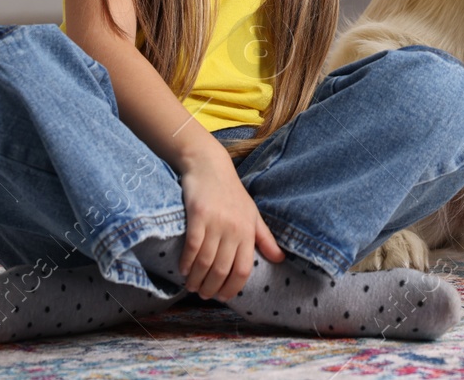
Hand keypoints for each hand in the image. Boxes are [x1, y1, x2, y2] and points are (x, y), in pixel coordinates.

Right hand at [176, 136, 285, 300]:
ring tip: (191, 286)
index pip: (243, 270)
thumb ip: (265, 239)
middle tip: (203, 294)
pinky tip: (183, 270)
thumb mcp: (253, 214)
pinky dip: (186, 262)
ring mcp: (215, 222)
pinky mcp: (197, 216)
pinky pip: (191, 246)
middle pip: (222, 270)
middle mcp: (233, 229)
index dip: (232, 288)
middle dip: (211, 288)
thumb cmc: (232, 193)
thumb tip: (281, 259)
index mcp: (248, 231)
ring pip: (205, 262)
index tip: (223, 297)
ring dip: (196, 279)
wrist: (210, 166)